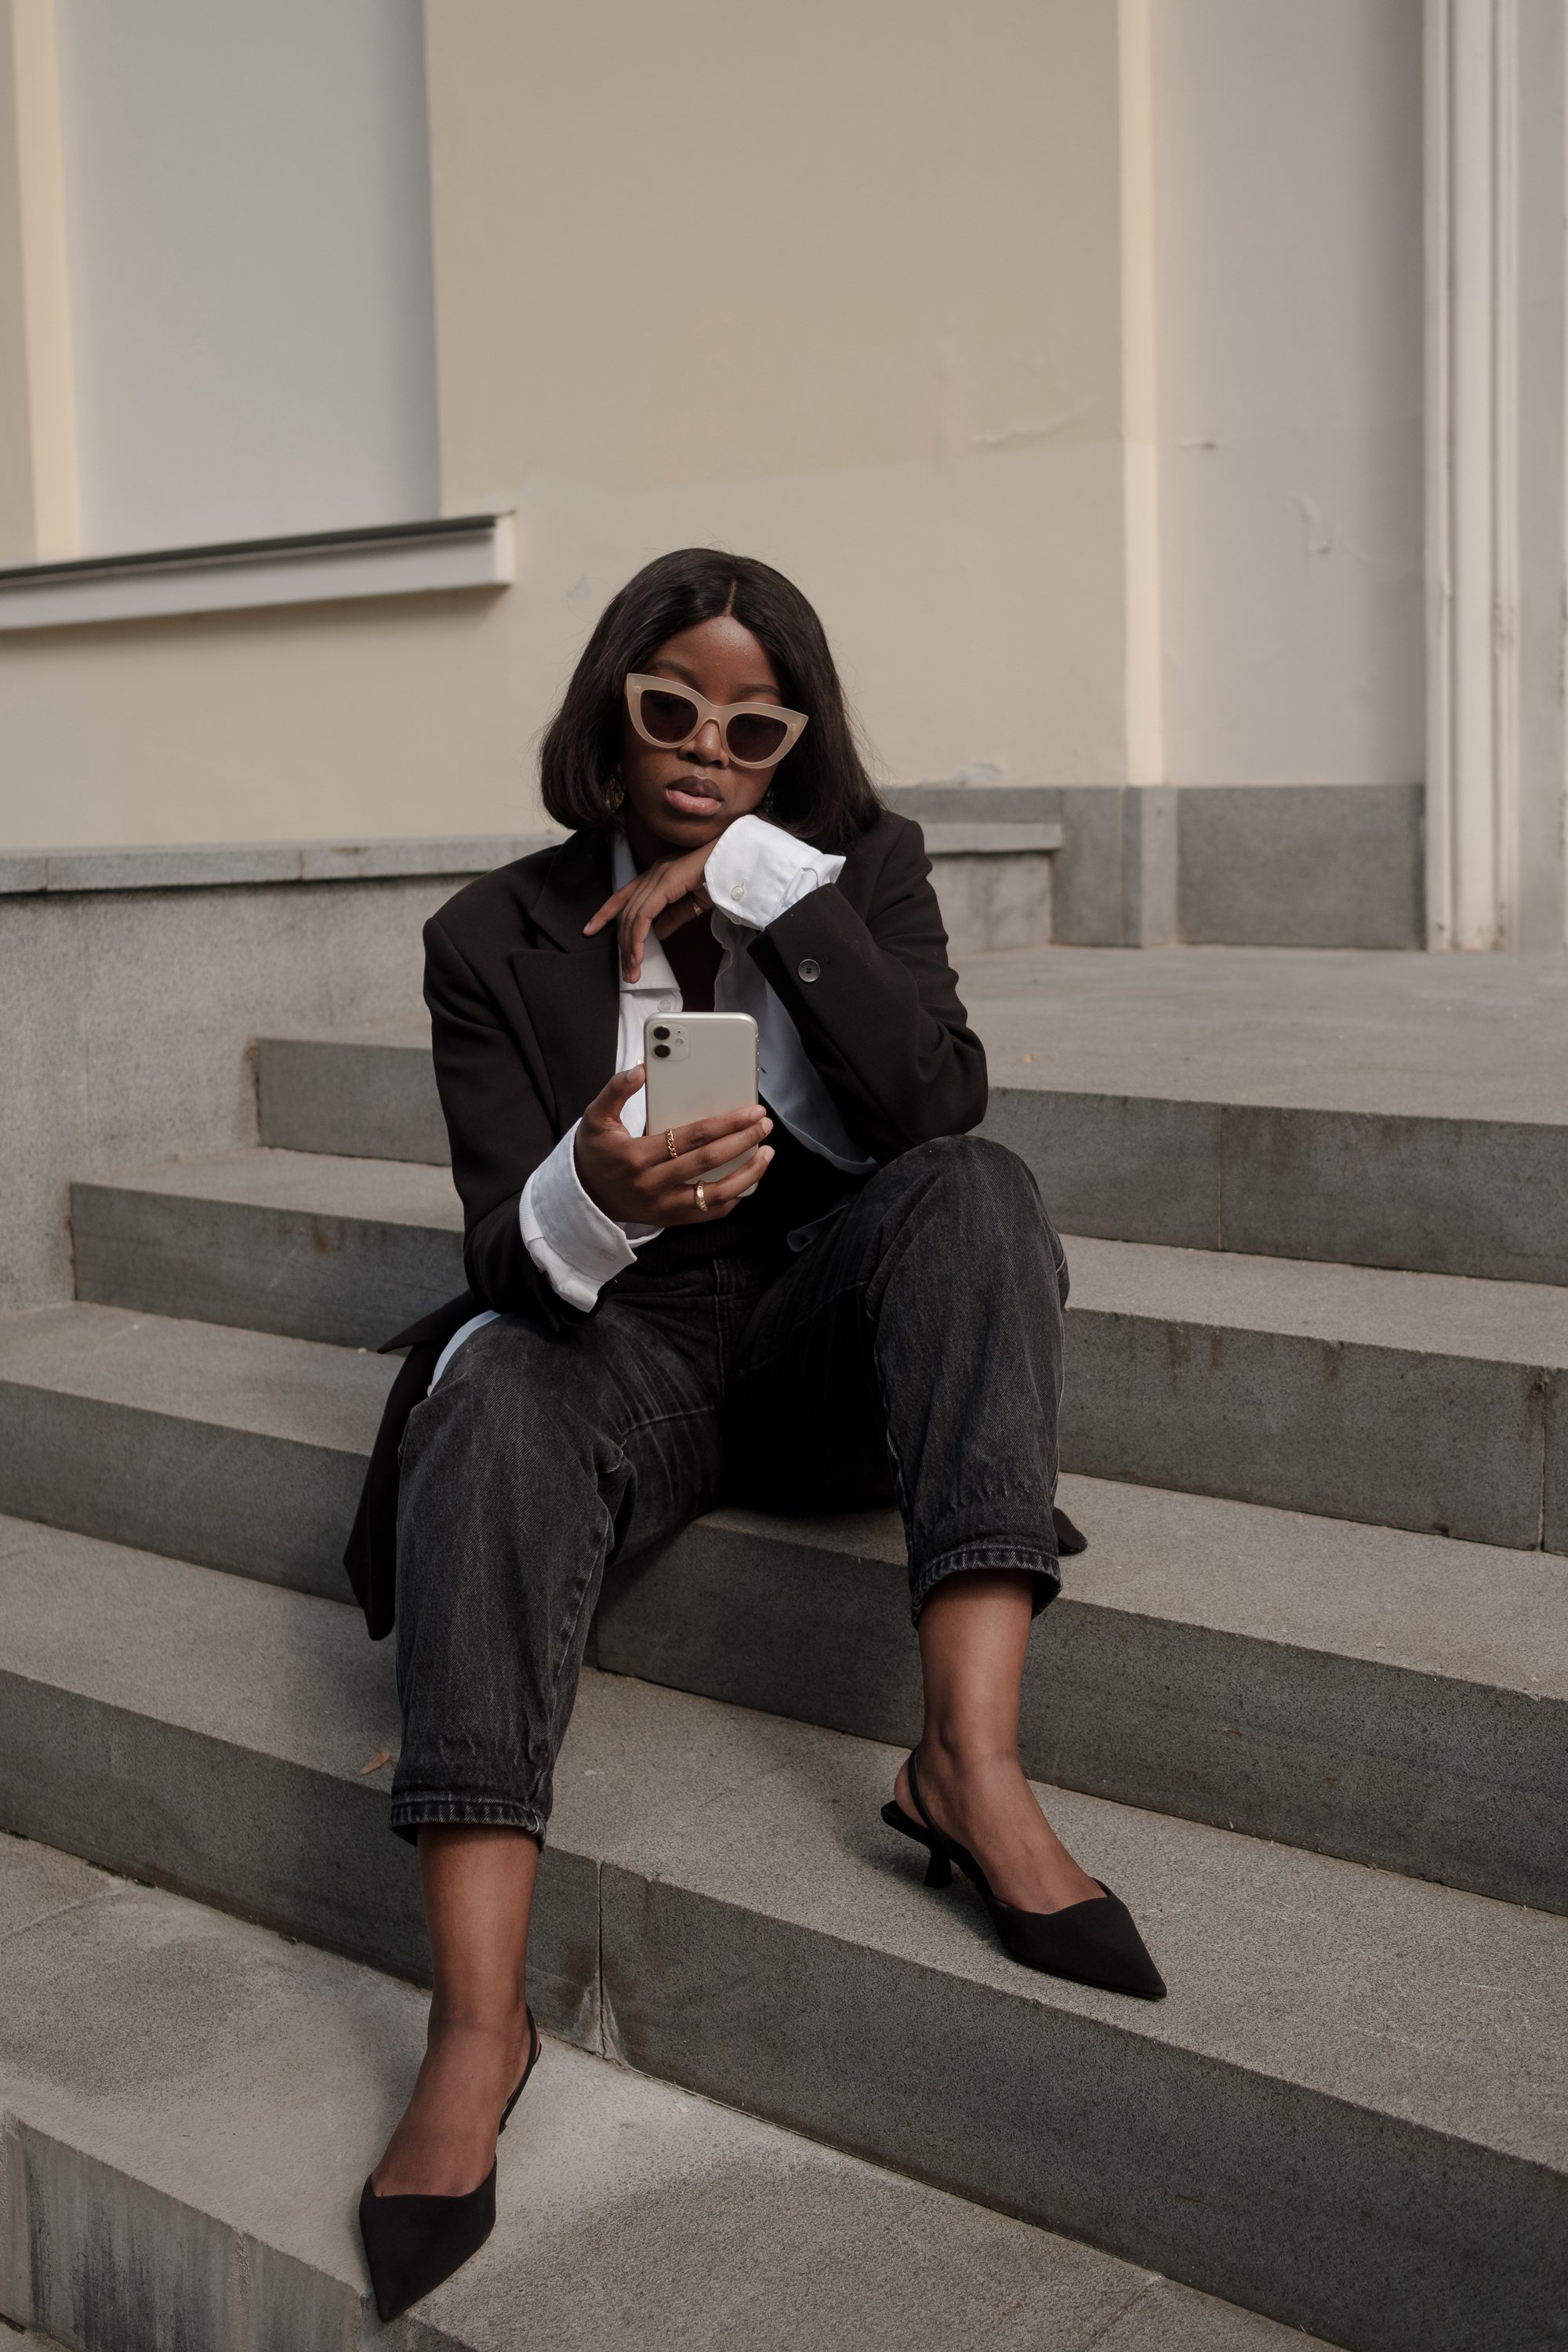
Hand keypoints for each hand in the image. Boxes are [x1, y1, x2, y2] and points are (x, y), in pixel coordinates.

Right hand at [573, 1066, 773, 1224]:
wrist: (587, 1195)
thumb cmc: (597, 1152)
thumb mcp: (595, 1118)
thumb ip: (615, 1091)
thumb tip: (641, 1071)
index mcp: (637, 1156)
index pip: (691, 1137)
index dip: (726, 1123)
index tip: (751, 1111)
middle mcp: (653, 1184)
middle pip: (708, 1162)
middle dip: (743, 1141)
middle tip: (764, 1124)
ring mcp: (664, 1206)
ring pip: (716, 1194)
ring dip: (747, 1173)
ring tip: (767, 1153)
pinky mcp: (672, 1219)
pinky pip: (710, 1212)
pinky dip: (734, 1197)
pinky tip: (748, 1178)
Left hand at [583, 845, 712, 980]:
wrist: (740, 856)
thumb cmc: (724, 874)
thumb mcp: (696, 901)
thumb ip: (676, 915)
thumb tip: (659, 932)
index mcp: (659, 875)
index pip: (623, 895)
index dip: (605, 912)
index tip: (591, 929)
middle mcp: (654, 873)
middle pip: (626, 912)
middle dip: (623, 943)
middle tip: (627, 970)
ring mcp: (658, 875)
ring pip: (632, 916)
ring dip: (630, 946)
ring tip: (633, 970)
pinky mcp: (666, 882)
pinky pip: (644, 915)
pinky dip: (638, 937)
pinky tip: (638, 955)